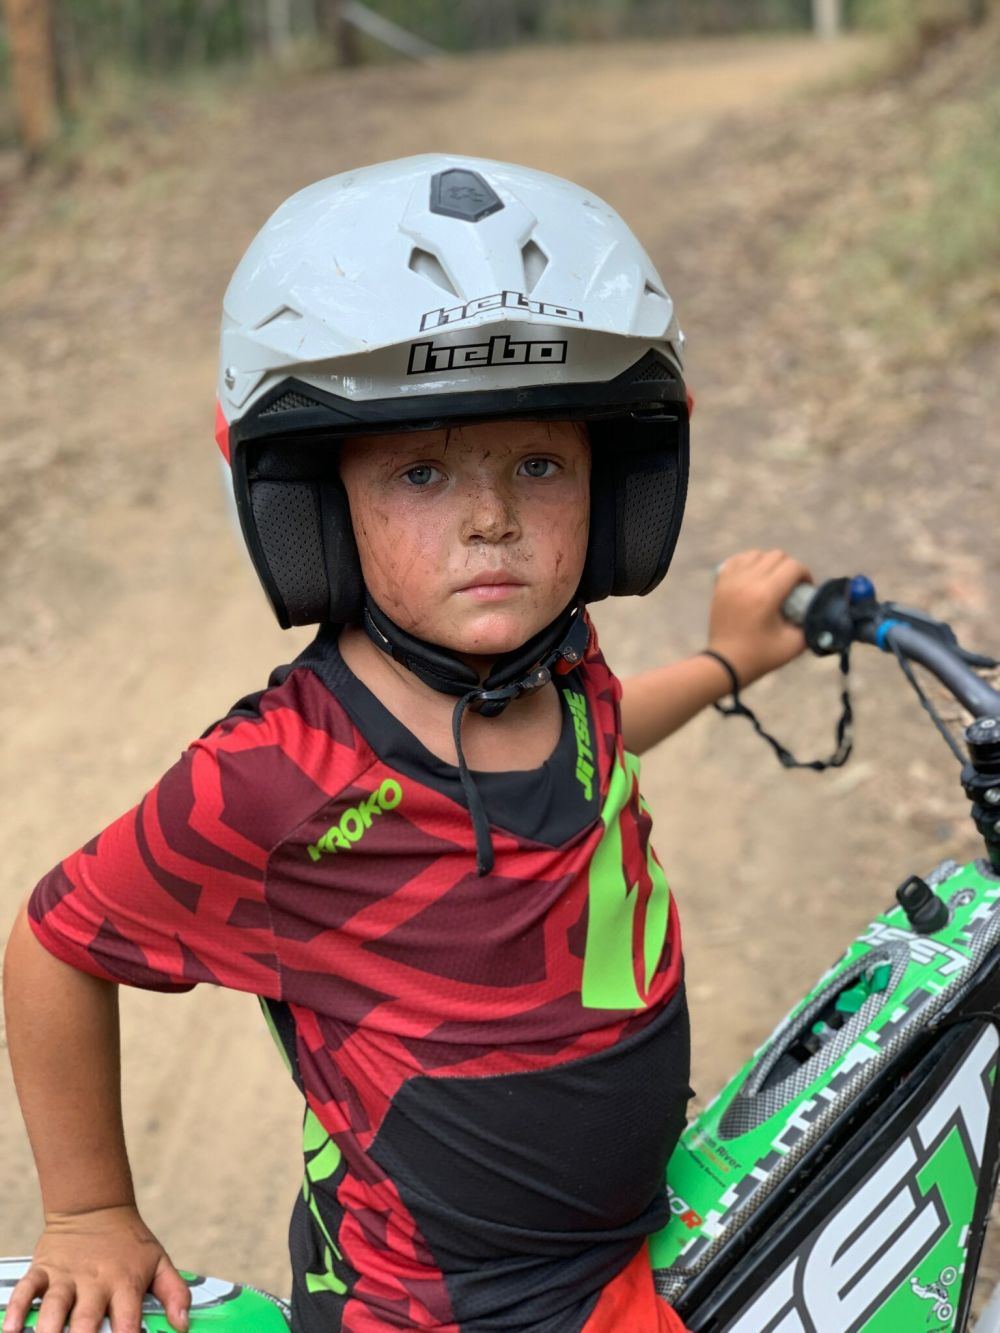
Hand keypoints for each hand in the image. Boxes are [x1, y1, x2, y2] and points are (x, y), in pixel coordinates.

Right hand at [2, 1206, 189, 1332]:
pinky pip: (27, 1290)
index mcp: (125, 1283)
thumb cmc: (129, 1244)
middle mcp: (96, 1282)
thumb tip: (183, 1326)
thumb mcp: (159, 1262)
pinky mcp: (44, 1269)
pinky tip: (11, 1329)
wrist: (96, 1207)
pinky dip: (17, 1308)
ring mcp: (67, 1276)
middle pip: (87, 1319)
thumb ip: (175, 1293)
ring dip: (49, 1329)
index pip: (128, 1321)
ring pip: (56, 1306)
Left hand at [708, 549, 811, 687]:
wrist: (726, 663)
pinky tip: (754, 577)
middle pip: (776, 555)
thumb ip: (811, 623)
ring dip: (769, 563)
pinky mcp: (720, 584)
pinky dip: (748, 563)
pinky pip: (737, 560)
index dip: (806, 575)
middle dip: (790, 568)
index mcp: (766, 594)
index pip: (793, 567)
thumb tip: (817, 608)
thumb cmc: (761, 656)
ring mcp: (731, 581)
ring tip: (772, 581)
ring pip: (756, 554)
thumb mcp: (794, 644)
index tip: (806, 590)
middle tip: (792, 586)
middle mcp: (747, 581)